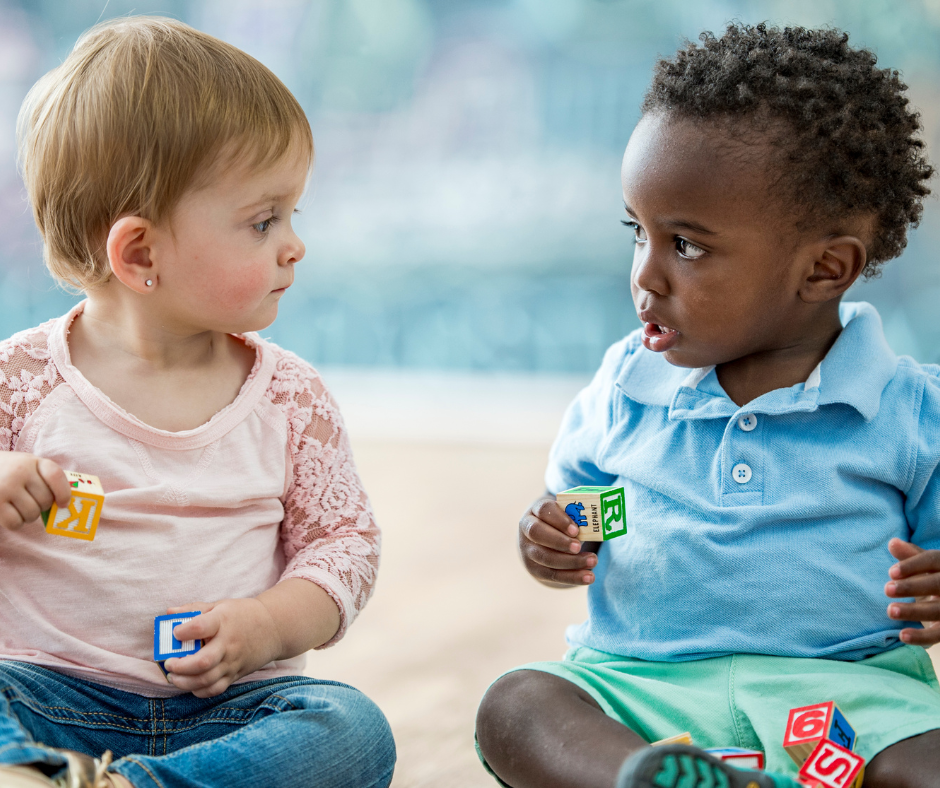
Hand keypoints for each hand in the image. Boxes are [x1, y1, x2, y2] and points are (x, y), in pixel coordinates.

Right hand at [0, 452, 70, 530]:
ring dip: (28, 516)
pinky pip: (15, 523)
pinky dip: (15, 523)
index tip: (63, 504)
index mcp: (31, 461)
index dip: (64, 493)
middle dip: (42, 506)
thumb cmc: (6, 472)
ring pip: (32, 513)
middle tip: (30, 502)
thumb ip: (42, 478)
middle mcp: (19, 472)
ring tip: (17, 507)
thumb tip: (64, 503)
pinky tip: (8, 514)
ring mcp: (6, 488)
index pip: (55, 475)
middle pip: (46, 499)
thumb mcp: (25, 466)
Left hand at [162, 598, 281, 697]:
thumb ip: (194, 609)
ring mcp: (233, 661)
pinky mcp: (235, 674)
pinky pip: (215, 689)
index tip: (175, 633)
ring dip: (185, 682)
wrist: (274, 627)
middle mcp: (228, 643)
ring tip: (173, 676)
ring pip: (206, 680)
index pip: (201, 627)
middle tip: (169, 663)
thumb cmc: (242, 615)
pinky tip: (190, 684)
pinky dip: (199, 691)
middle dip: (180, 666)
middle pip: (203, 662)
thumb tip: (168, 613)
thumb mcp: (220, 605)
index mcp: (223, 621)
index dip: (184, 631)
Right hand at [518, 493, 597, 586]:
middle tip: (579, 546)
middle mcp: (526, 529)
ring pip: (546, 557)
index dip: (559, 519)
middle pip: (537, 533)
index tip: (576, 529)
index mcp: (535, 511)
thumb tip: (600, 522)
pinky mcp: (535, 569)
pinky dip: (573, 577)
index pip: (543, 509)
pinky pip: (553, 575)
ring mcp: (528, 550)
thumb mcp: (564, 515)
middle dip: (560, 541)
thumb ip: (576, 517)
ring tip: (593, 561)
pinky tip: (589, 576)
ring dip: (571, 562)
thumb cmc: (559, 523)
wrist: (540, 541)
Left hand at [885, 538, 939, 645]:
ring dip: (914, 611)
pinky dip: (922, 637)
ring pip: (938, 610)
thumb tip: (893, 543)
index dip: (912, 565)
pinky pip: (939, 633)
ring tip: (890, 611)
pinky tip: (902, 635)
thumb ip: (910, 555)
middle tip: (886, 589)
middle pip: (937, 584)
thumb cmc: (935, 577)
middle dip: (912, 587)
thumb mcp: (926, 565)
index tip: (890, 573)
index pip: (932, 560)